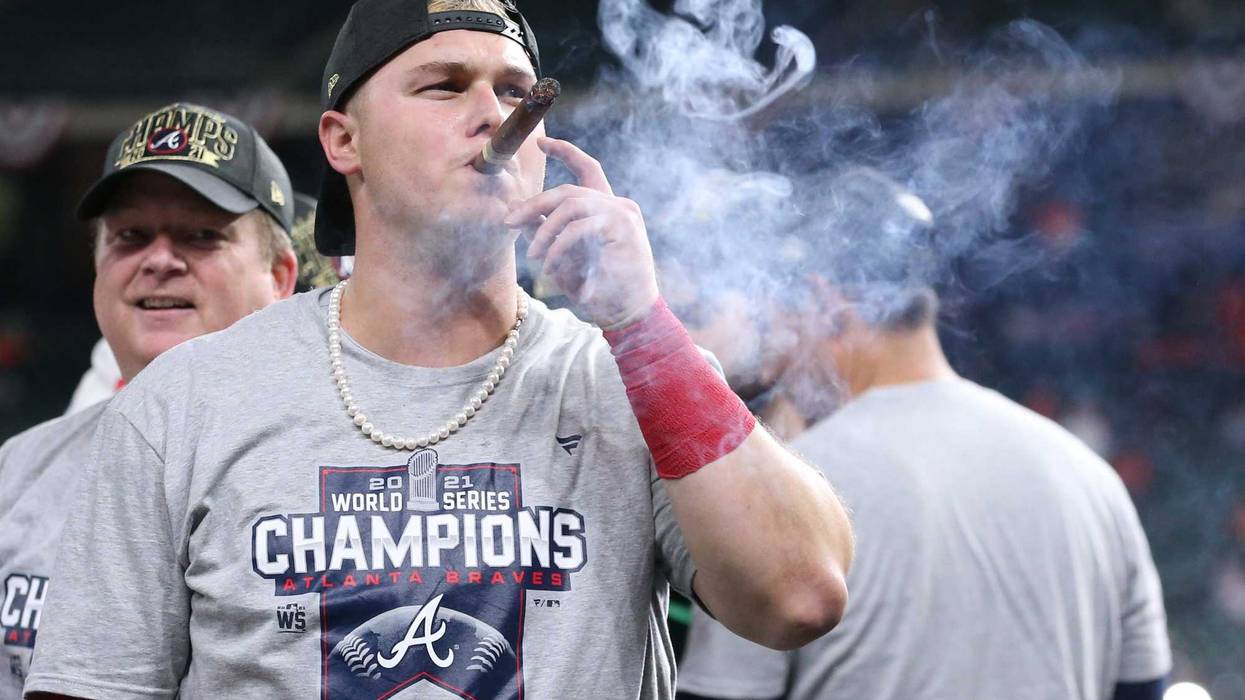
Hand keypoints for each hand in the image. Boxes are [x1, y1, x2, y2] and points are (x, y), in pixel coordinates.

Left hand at [505, 137, 659, 328]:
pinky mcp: (622, 227)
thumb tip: (517, 214)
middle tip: (509, 221)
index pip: (588, 168)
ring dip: (544, 230)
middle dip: (533, 204)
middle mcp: (618, 205)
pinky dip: (557, 246)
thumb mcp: (564, 256)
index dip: (565, 152)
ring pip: (570, 205)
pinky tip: (549, 265)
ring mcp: (622, 213)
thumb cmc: (597, 287)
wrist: (628, 313)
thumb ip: (545, 232)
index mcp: (607, 208)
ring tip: (533, 254)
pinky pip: (578, 228)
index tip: (541, 143)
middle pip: (568, 190)